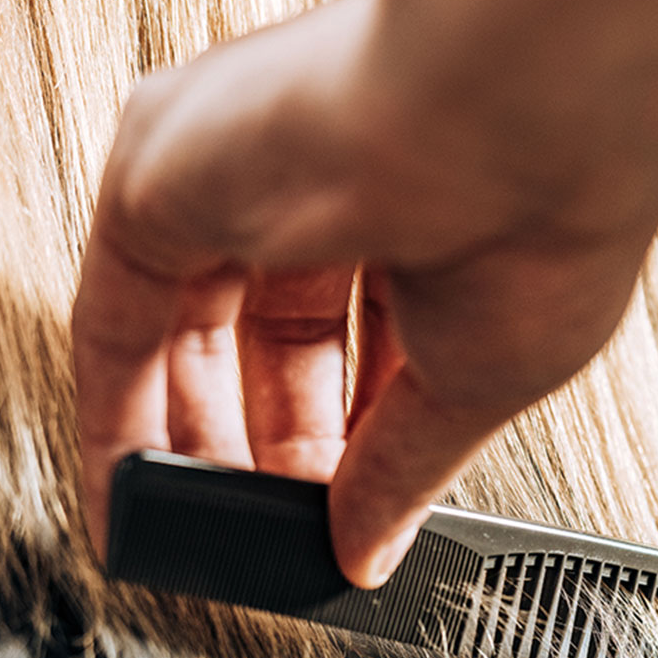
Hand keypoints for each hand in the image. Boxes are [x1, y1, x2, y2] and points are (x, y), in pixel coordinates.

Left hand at [74, 0, 657, 585]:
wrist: (516, 110)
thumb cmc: (543, 220)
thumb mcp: (479, 388)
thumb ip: (403, 471)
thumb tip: (369, 547)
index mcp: (420, 231)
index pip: (361, 358)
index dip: (347, 451)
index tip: (342, 524)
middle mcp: (325, 194)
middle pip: (269, 351)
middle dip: (272, 455)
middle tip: (277, 537)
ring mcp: (238, 180)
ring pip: (184, 335)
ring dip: (191, 446)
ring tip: (211, 537)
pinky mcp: (160, 181)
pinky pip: (114, 324)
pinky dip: (114, 419)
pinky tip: (131, 498)